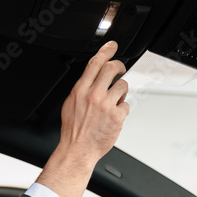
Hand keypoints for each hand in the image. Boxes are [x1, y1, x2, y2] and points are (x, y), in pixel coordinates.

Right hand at [35, 41, 130, 196]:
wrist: (77, 150)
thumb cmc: (74, 131)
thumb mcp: (70, 104)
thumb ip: (82, 90)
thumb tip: (91, 80)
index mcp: (80, 90)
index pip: (95, 63)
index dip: (106, 51)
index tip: (112, 46)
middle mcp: (94, 95)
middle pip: (111, 68)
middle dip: (119, 66)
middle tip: (121, 69)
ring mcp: (106, 105)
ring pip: (123, 86)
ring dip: (122, 92)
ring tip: (115, 101)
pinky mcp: (117, 116)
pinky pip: (126, 105)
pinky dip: (122, 109)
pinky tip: (115, 116)